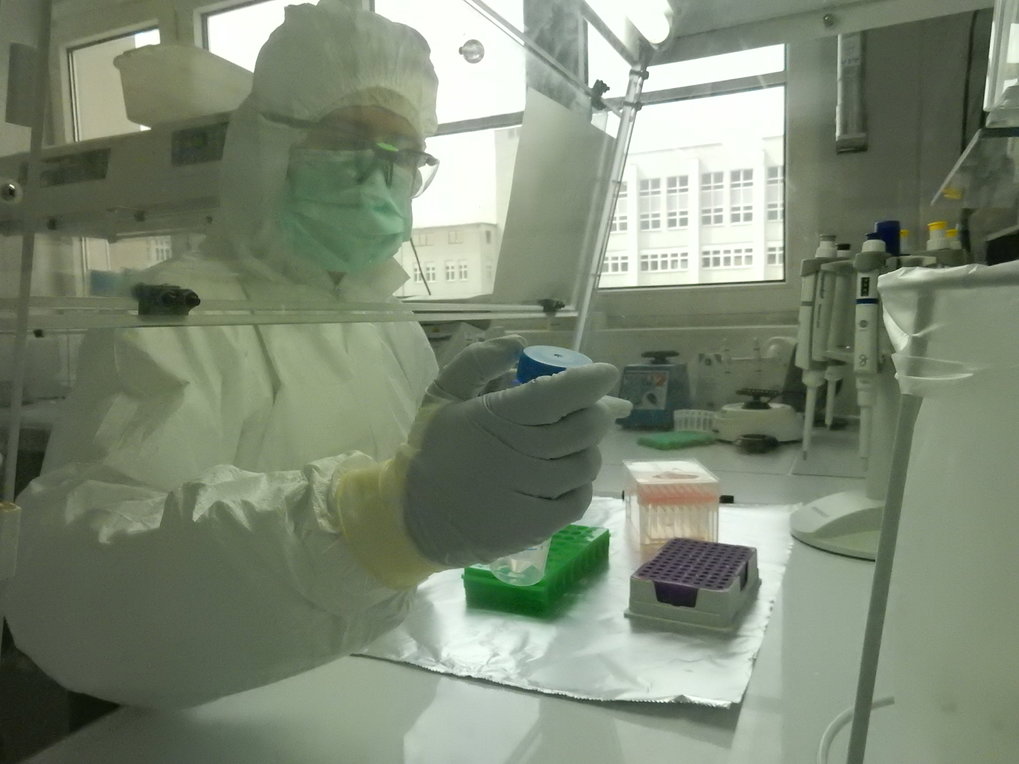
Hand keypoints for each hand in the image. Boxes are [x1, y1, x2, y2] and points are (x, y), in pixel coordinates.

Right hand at [400, 336, 629, 566]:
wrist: (413, 517)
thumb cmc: (433, 450)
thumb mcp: (443, 394)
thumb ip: (479, 361)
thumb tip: (518, 342)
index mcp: (499, 417)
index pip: (561, 394)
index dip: (592, 381)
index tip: (605, 374)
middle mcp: (520, 454)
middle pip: (585, 428)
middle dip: (598, 412)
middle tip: (593, 408)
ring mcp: (531, 493)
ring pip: (586, 463)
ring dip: (586, 449)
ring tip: (570, 444)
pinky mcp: (538, 526)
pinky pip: (579, 498)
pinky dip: (578, 483)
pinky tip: (561, 476)